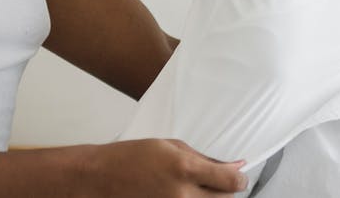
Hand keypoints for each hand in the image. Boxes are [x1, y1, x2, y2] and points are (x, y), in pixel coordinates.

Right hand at [86, 139, 246, 196]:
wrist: (100, 179)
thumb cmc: (130, 158)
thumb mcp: (169, 147)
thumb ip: (204, 159)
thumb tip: (233, 167)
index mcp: (185, 169)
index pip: (231, 182)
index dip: (239, 178)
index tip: (237, 175)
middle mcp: (182, 195)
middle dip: (224, 190)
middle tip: (212, 181)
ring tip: (192, 188)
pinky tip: (182, 195)